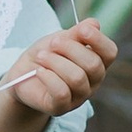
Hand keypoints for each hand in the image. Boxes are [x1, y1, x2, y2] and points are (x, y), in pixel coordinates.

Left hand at [0, 19, 116, 131]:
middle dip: (70, 49)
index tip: (81, 29)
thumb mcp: (59, 39)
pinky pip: (62, 93)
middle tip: (53, 43)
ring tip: (41, 56)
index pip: (109, 52)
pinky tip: (39, 71)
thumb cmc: (45, 54)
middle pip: (93, 65)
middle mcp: (92, 81)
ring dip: (55, 62)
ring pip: (77, 78)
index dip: (98, 40)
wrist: (22, 75)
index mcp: (97, 61)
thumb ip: (76, 33)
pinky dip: (48, 78)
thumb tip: (94, 24)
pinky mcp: (61, 107)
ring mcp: (79, 96)